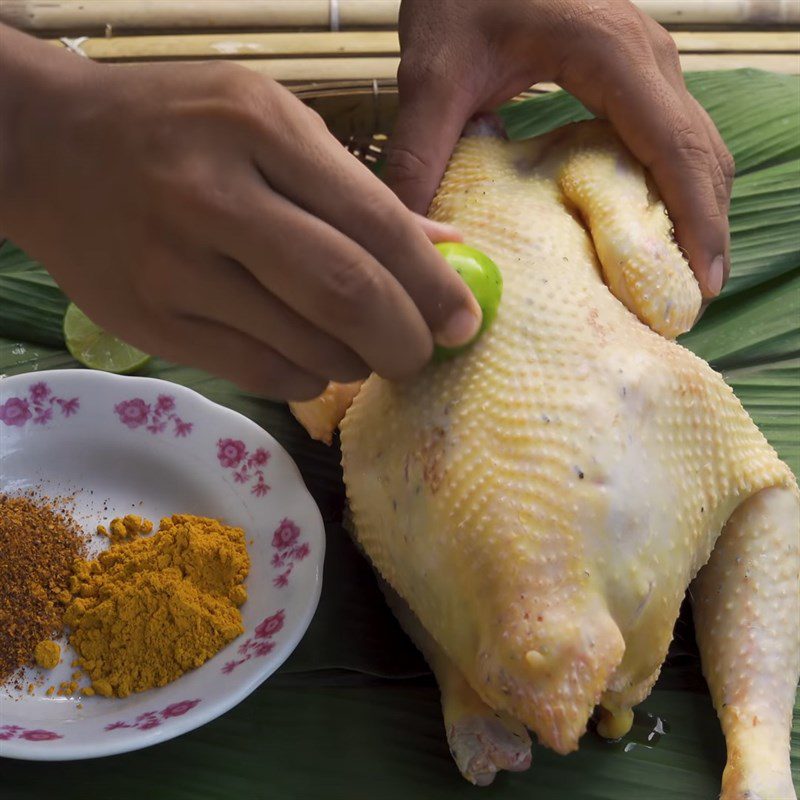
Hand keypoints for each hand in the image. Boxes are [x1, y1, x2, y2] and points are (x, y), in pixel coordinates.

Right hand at [0, 25, 479, 398]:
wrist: (51, 147)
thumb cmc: (177, 125)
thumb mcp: (272, 122)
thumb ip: (360, 191)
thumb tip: (448, 249)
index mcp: (260, 129)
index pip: (376, 224)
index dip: (434, 286)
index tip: (466, 321)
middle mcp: (215, 197)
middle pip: (345, 294)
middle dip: (406, 341)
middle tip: (424, 353)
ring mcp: (175, 267)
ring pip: (306, 348)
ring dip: (355, 363)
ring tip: (362, 349)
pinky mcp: (151, 321)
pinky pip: (261, 373)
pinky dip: (306, 378)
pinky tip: (310, 360)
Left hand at [387, 0, 733, 299]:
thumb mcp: (431, 72)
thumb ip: (419, 152)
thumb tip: (414, 237)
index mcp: (611, 52)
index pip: (675, 146)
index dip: (697, 219)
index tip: (701, 282)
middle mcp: (646, 56)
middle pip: (702, 153)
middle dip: (706, 230)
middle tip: (687, 301)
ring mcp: (648, 63)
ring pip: (697, 147)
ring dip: (696, 212)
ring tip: (675, 278)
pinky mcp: (634, 76)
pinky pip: (672, 140)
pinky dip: (674, 191)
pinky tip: (649, 232)